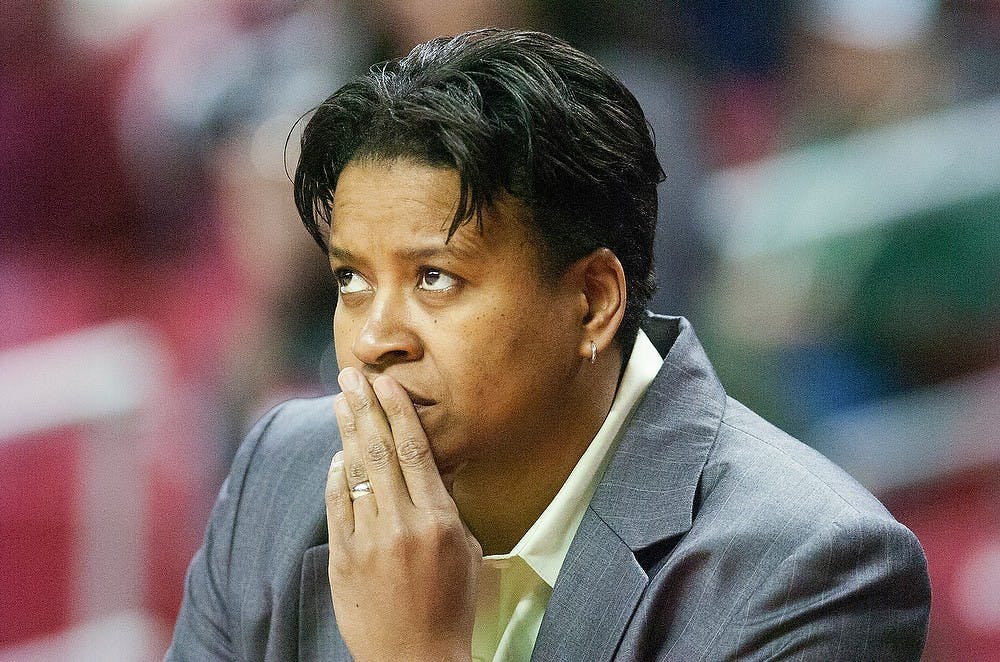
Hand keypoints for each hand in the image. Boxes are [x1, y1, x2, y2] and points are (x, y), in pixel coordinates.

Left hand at [326, 367, 480, 661]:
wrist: (415, 658)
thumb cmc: (452, 605)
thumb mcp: (466, 550)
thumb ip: (446, 507)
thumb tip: (430, 467)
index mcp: (440, 520)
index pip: (416, 451)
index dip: (398, 411)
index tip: (386, 383)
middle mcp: (403, 524)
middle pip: (380, 451)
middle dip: (364, 407)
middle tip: (351, 376)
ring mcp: (369, 541)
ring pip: (356, 472)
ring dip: (347, 432)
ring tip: (340, 401)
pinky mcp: (343, 559)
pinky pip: (337, 506)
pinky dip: (337, 477)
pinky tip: (338, 455)